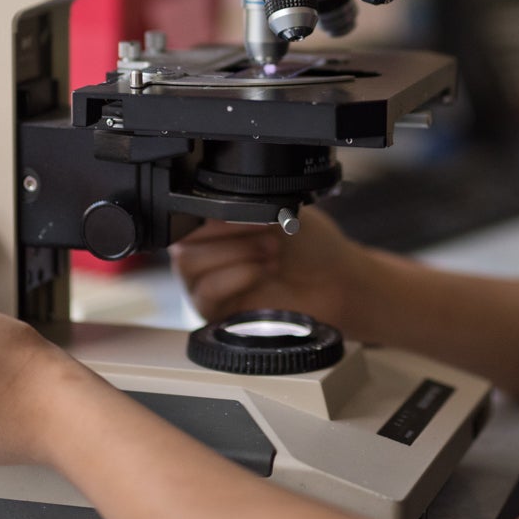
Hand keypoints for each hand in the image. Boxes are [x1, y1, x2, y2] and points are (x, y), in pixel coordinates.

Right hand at [170, 207, 375, 334]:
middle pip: (183, 242)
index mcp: (214, 227)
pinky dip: (233, 277)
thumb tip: (208, 204)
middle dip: (227, 234)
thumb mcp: (274, 209)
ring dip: (234, 254)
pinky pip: (204, 293)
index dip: (210, 212)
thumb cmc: (310, 247)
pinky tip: (259, 272)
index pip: (185, 217)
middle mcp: (208, 255)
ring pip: (189, 265)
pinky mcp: (219, 313)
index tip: (244, 210)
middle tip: (266, 236)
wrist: (335, 280)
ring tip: (270, 253)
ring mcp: (210, 284)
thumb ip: (237, 205)